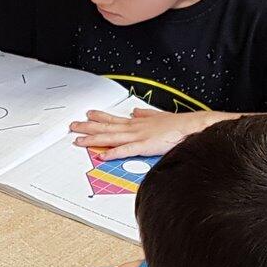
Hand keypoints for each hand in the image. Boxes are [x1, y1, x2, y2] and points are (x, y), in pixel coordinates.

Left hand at [70, 108, 224, 158]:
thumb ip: (146, 115)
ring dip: (94, 138)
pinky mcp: (145, 146)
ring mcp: (139, 136)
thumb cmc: (179, 125)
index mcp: (138, 122)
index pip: (114, 119)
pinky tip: (101, 155)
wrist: (193, 127)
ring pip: (111, 137)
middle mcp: (135, 128)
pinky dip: (113, 152)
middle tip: (73, 126)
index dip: (100, 117)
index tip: (88, 114)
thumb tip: (136, 111)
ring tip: (79, 139)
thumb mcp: (159, 117)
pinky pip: (125, 150)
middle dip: (88, 127)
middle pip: (107, 127)